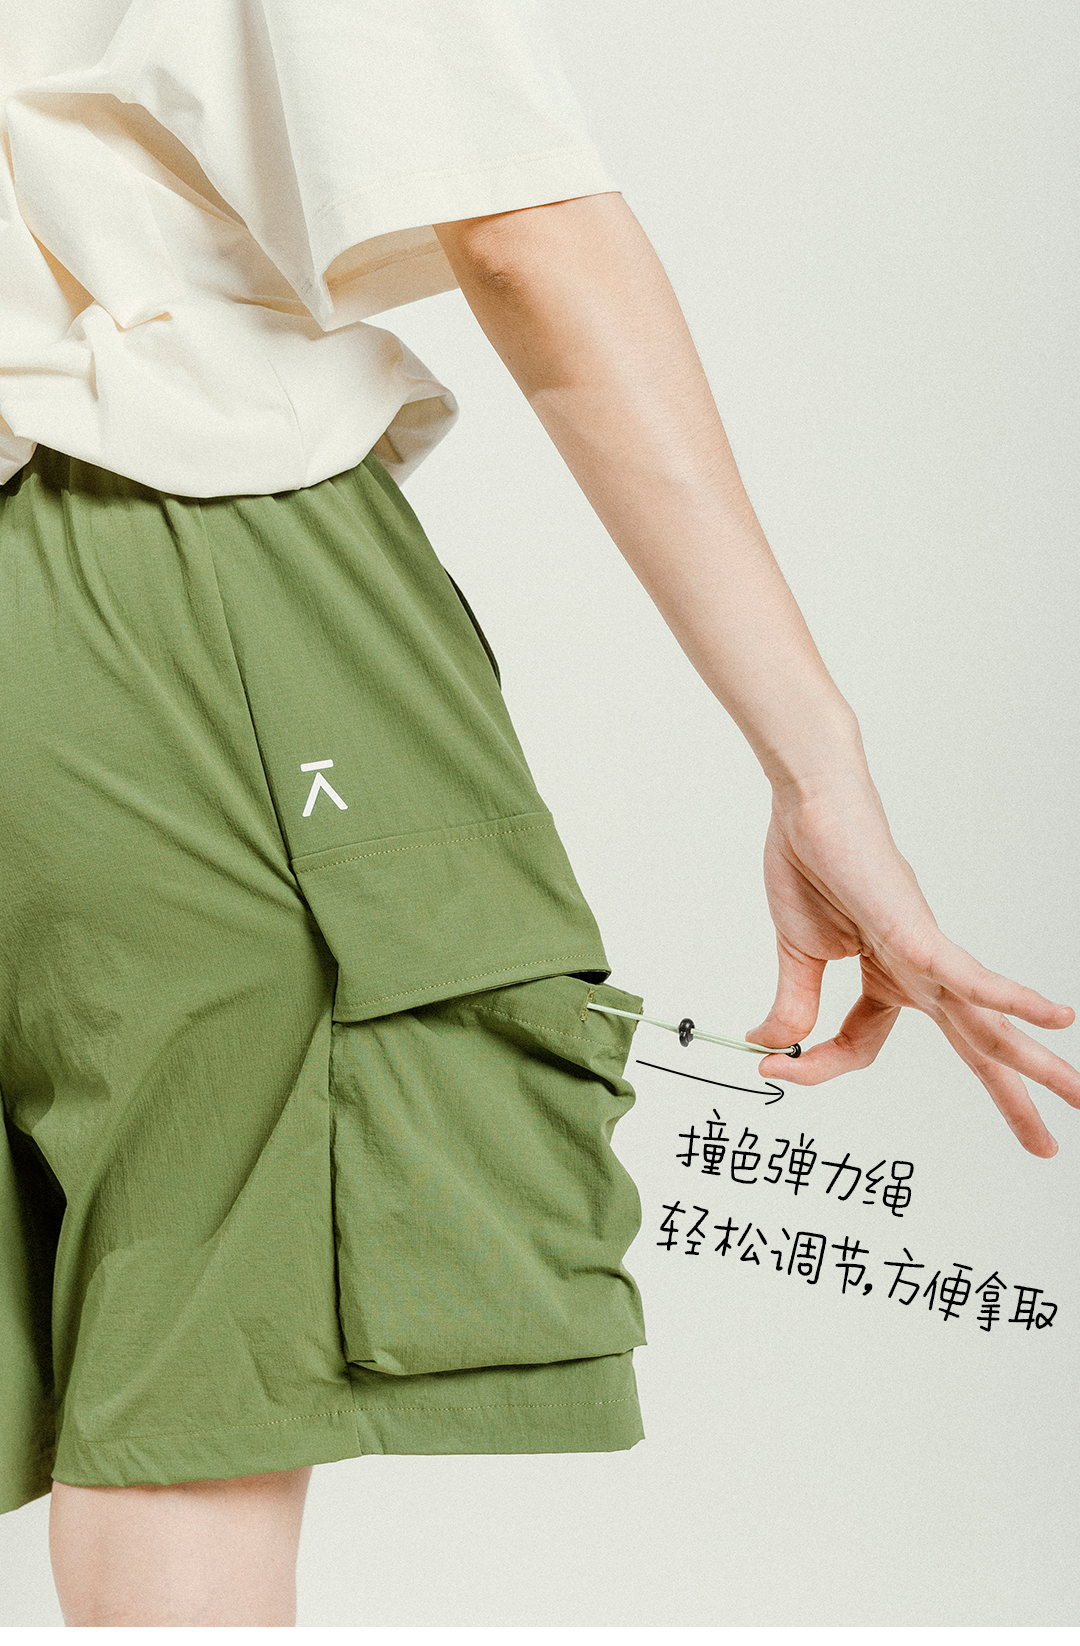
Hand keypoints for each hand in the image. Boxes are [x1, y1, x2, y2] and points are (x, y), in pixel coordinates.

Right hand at [745, 773, 1079, 1156]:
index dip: (819, 1068)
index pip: (860, 1046)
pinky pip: (970, 977)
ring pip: (987, 1023)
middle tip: (1046, 1146)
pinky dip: (1011, 1000)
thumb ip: (794, 1007)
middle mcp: (921, 971)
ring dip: (1035, 1065)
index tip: (778, 1067)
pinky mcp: (918, 933)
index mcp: (891, 976)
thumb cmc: (808, 863)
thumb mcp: (797, 956)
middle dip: (1013, 1099)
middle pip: (973, 1048)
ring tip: (1078, 1096)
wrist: (807, 807)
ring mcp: (926, 953)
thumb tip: (772, 1052)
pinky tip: (1057, 1018)